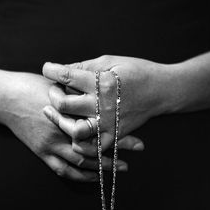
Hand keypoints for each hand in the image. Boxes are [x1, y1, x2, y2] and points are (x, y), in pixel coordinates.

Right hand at [0, 70, 131, 180]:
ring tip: (122, 167)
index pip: (100, 127)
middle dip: (118, 150)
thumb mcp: (59, 83)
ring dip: (103, 166)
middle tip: (138, 149)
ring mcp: (51, 144)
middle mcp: (62, 130)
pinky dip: (81, 176)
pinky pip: (63, 170)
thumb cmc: (33, 85)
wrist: (4, 97)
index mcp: (68, 111)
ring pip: (82, 161)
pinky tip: (95, 177)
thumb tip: (104, 93)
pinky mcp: (42, 152)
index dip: (121, 133)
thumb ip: (80, 92)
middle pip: (95, 146)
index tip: (138, 135)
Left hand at [42, 55, 167, 154]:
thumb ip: (87, 66)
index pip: (67, 76)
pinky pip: (93, 147)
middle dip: (53, 95)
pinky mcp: (115, 135)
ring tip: (56, 113)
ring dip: (61, 122)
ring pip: (75, 130)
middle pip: (65, 105)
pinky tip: (75, 133)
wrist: (162, 90)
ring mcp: (109, 123)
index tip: (47, 68)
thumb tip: (64, 70)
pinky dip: (81, 144)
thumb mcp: (112, 61)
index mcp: (102, 83)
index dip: (51, 70)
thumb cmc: (137, 72)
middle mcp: (103, 104)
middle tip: (53, 90)